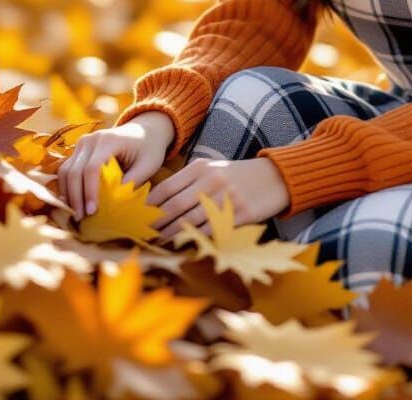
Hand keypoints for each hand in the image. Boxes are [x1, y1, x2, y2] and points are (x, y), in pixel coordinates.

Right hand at [57, 111, 174, 218]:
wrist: (145, 130)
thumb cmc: (149, 149)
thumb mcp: (148, 166)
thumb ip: (131, 183)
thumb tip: (112, 205)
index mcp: (109, 140)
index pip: (92, 168)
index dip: (90, 191)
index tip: (92, 212)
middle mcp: (91, 139)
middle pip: (74, 171)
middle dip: (76, 197)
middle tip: (81, 219)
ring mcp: (82, 143)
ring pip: (65, 171)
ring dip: (68, 194)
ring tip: (77, 215)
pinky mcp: (79, 150)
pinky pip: (66, 170)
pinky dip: (67, 188)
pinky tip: (74, 204)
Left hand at [146, 156, 290, 243]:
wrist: (273, 177)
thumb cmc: (236, 175)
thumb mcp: (212, 168)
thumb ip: (188, 181)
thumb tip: (158, 201)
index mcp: (201, 167)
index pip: (167, 187)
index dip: (150, 205)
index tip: (138, 217)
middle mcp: (211, 180)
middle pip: (175, 206)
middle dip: (157, 223)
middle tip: (143, 235)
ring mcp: (226, 197)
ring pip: (190, 221)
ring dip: (171, 235)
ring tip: (158, 243)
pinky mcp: (239, 214)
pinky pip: (211, 231)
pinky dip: (195, 240)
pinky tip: (184, 245)